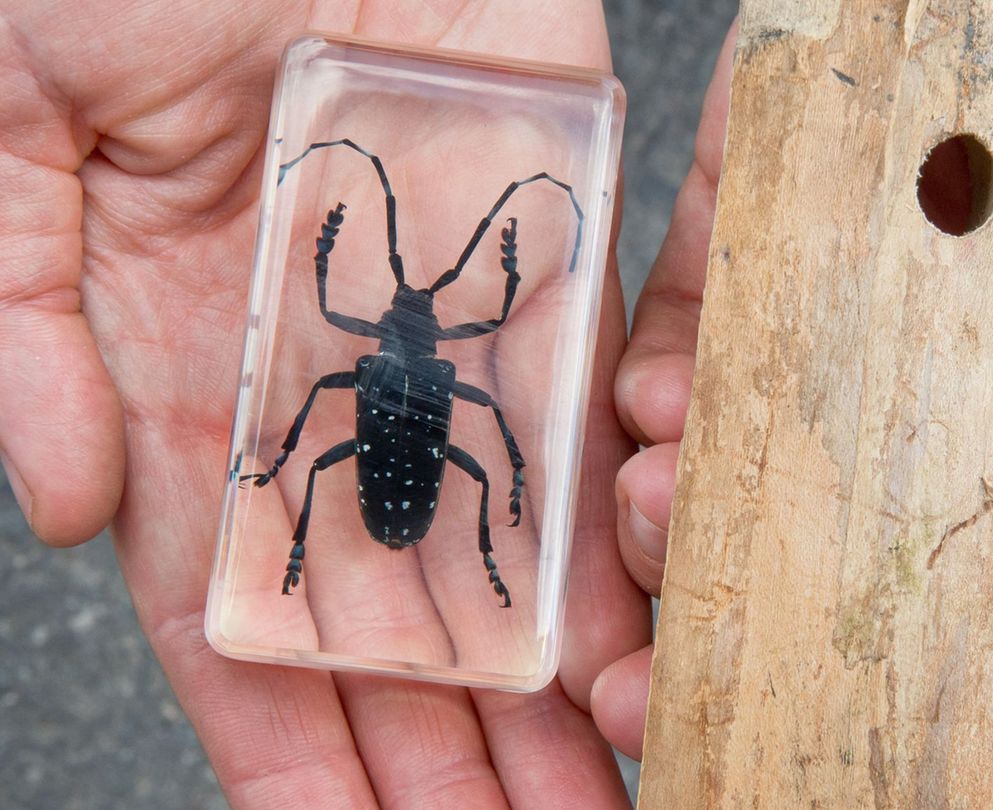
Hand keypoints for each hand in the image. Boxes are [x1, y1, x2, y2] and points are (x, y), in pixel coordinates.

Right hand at [0, 2, 647, 805]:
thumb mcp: (8, 135)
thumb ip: (13, 325)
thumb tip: (79, 513)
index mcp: (190, 387)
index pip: (243, 617)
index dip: (291, 747)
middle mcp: (328, 391)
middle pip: (392, 618)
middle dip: (441, 757)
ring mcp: (442, 340)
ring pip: (501, 553)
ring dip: (543, 689)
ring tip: (589, 799)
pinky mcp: (545, 270)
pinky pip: (583, 428)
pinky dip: (608, 539)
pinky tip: (634, 647)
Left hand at [592, 1, 992, 756]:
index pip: (970, 543)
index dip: (890, 643)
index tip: (805, 717)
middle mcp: (943, 337)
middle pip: (829, 500)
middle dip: (741, 592)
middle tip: (673, 662)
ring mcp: (844, 260)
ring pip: (745, 419)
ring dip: (684, 495)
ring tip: (661, 527)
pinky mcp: (763, 179)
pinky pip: (693, 295)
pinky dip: (663, 371)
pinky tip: (652, 419)